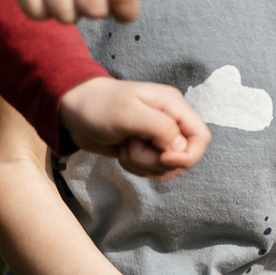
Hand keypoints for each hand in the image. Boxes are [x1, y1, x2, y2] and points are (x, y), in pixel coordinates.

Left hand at [61, 78, 210, 178]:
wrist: (74, 109)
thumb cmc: (99, 106)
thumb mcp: (129, 113)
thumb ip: (160, 127)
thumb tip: (180, 147)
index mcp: (173, 106)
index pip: (201, 137)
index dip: (188, 155)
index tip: (163, 158)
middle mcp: (171, 121)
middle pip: (183, 157)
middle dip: (155, 160)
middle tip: (131, 146)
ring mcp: (159, 136)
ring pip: (166, 166)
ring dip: (142, 164)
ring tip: (124, 146)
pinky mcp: (146, 148)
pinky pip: (151, 169)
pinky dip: (136, 167)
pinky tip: (121, 151)